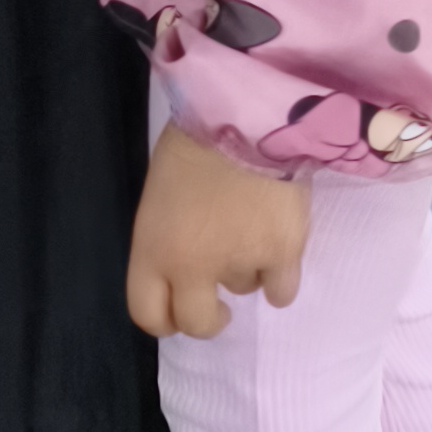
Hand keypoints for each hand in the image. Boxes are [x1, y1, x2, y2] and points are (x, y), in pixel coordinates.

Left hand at [126, 120, 310, 337]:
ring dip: (246, 269)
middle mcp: (193, 268)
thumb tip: (188, 260)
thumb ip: (169, 236)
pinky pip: (281, 291)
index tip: (179, 310)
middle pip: (196, 323)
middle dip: (208, 315)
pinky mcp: (283, 254)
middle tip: (218, 302)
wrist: (246, 109)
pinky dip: (281, 276)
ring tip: (251, 225)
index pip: (148, 314)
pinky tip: (279, 249)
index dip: (165, 319)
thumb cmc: (194, 137)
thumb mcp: (161, 193)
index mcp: (153, 248)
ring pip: (244, 290)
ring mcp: (241, 263)